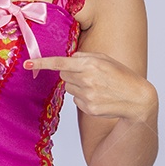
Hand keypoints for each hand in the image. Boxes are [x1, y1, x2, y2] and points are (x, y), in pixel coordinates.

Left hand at [23, 51, 157, 122]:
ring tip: (97, 87)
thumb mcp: (105, 59)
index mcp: (90, 64)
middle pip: (62, 76)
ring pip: (69, 88)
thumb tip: (68, 60)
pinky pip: (75, 100)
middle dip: (71, 74)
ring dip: (78, 86)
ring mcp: (87, 96)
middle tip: (88, 75)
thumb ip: (84, 57)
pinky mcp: (88, 108)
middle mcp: (86, 79)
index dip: (41, 63)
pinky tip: (99, 97)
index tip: (27, 64)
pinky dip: (83, 98)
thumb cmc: (121, 75)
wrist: (137, 99)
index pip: (59, 63)